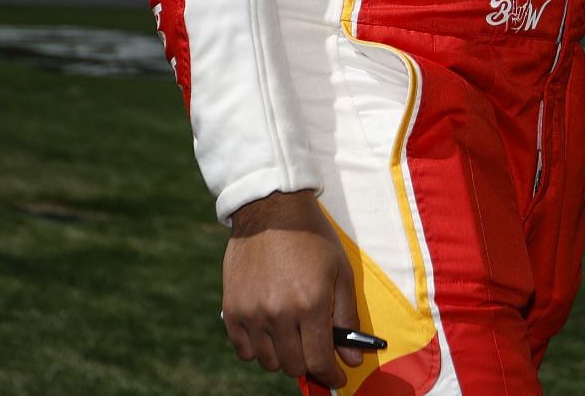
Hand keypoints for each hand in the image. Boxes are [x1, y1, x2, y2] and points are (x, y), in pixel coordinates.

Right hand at [219, 191, 366, 387]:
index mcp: (311, 304)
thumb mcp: (341, 272)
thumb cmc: (312, 238)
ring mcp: (252, 313)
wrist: (271, 209)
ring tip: (292, 338)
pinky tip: (270, 333)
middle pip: (294, 366)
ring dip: (284, 357)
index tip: (336, 376)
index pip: (319, 360)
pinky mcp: (232, 309)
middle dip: (309, 363)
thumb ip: (347, 318)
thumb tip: (352, 359)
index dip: (331, 374)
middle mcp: (279, 313)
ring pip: (268, 362)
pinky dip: (258, 349)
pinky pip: (244, 350)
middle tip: (315, 350)